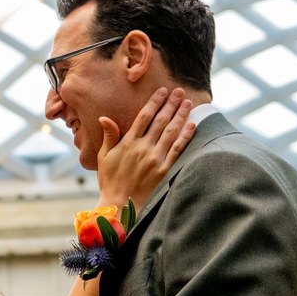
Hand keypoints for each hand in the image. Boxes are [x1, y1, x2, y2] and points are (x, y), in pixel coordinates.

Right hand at [96, 87, 194, 210]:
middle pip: (160, 120)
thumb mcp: (103, 157)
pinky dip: (186, 136)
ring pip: (171, 131)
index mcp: (128, 143)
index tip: (162, 91)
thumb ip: (109, 136)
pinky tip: (192, 125)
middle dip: (171, 104)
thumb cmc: (110, 180)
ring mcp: (155, 158)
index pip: (144, 117)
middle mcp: (143, 148)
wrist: (120, 204)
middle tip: (179, 91)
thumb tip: (104, 118)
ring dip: (181, 115)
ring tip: (188, 102)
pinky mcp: (164, 169)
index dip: (154, 102)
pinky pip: (178, 149)